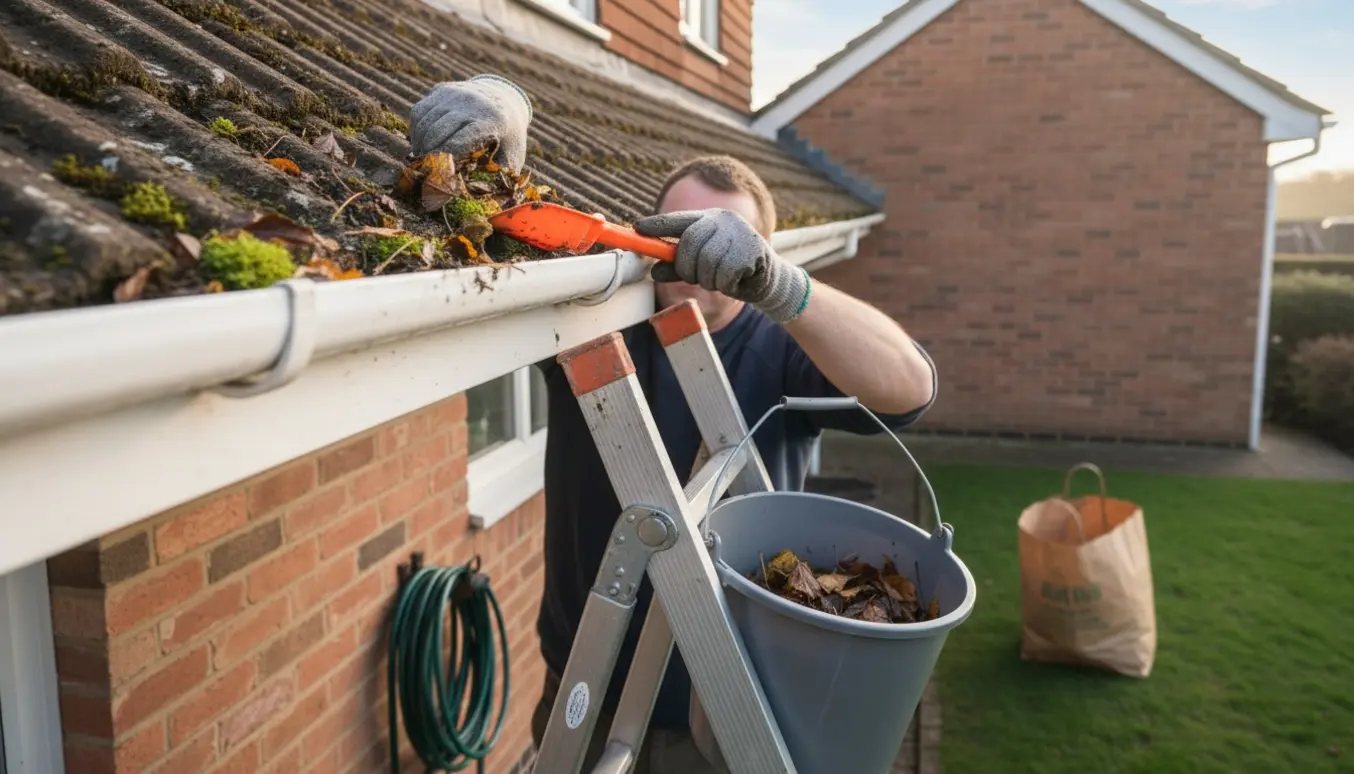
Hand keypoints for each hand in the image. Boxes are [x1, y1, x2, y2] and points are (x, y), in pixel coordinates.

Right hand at [409, 75, 532, 170]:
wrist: (506, 100)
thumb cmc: (508, 137)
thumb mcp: (512, 156)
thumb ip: (496, 177)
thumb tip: (476, 201)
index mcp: (492, 120)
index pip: (459, 143)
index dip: (445, 164)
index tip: (439, 181)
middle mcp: (470, 102)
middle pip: (437, 133)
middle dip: (428, 158)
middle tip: (425, 176)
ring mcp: (454, 93)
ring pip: (424, 123)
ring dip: (419, 146)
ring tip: (422, 163)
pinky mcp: (441, 90)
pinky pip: (419, 112)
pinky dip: (416, 132)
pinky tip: (422, 145)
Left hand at [634, 209, 810, 323]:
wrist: (769, 281)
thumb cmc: (730, 271)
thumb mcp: (702, 267)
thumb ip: (678, 267)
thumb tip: (653, 271)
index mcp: (710, 219)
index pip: (679, 220)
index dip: (657, 225)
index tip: (637, 227)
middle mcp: (724, 220)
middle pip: (689, 244)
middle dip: (688, 268)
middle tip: (697, 277)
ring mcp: (739, 233)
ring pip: (706, 264)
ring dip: (710, 280)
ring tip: (723, 279)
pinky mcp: (752, 249)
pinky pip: (724, 275)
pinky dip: (726, 285)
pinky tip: (737, 281)